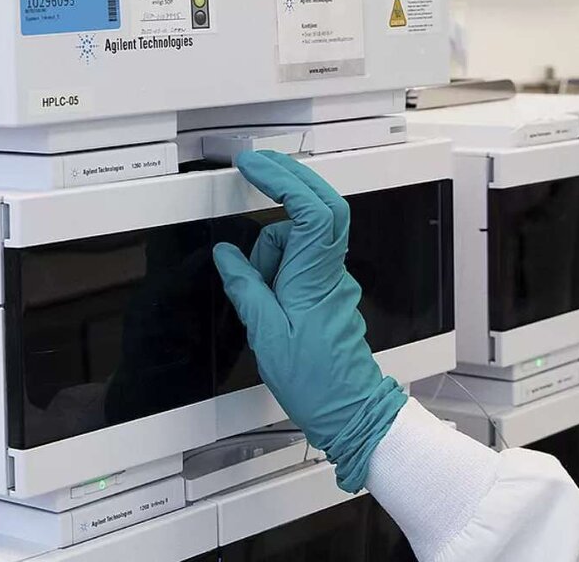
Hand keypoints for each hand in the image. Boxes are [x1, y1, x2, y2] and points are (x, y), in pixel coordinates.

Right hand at [213, 150, 406, 492]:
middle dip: (289, 179)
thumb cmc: (316, 382)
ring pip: (302, 237)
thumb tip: (226, 254)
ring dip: (274, 243)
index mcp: (314, 277)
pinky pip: (302, 257)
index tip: (254, 166)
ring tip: (257, 287)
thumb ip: (245, 287)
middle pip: (320, 205)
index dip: (283, 180)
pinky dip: (280, 261)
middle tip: (257, 165)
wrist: (352, 412)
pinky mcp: (328, 289)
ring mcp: (332, 278)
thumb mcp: (265, 335)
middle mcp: (329, 270)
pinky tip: (266, 291)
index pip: (310, 211)